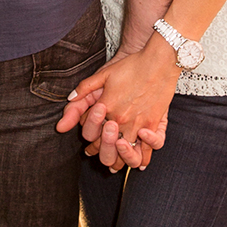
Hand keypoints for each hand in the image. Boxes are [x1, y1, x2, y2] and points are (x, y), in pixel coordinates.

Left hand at [56, 41, 179, 168]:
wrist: (157, 61)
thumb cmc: (130, 66)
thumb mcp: (103, 74)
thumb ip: (85, 88)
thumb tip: (69, 99)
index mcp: (106, 107)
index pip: (92, 135)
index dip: (90, 144)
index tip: (89, 150)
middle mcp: (120, 119)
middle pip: (107, 148)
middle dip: (102, 155)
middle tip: (102, 160)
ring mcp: (138, 123)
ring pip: (126, 152)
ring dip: (120, 160)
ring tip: (116, 165)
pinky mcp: (154, 123)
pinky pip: (149, 148)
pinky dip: (144, 157)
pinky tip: (140, 163)